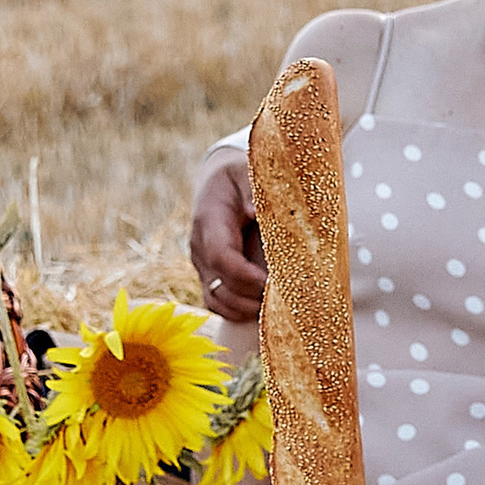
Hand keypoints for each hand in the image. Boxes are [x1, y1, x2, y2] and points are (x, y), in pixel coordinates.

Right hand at [189, 150, 264, 320]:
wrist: (217, 182)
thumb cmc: (237, 176)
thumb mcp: (246, 172)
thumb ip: (252, 189)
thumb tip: (256, 211)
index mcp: (210, 221)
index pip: (221, 257)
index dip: (245, 276)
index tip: (273, 284)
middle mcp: (200, 247)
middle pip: (220, 286)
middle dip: (251, 299)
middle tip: (285, 303)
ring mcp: (201, 264)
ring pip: (216, 301)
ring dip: (245, 310)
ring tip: (276, 312)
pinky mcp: (208, 274)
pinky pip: (217, 303)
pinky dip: (237, 312)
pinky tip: (262, 312)